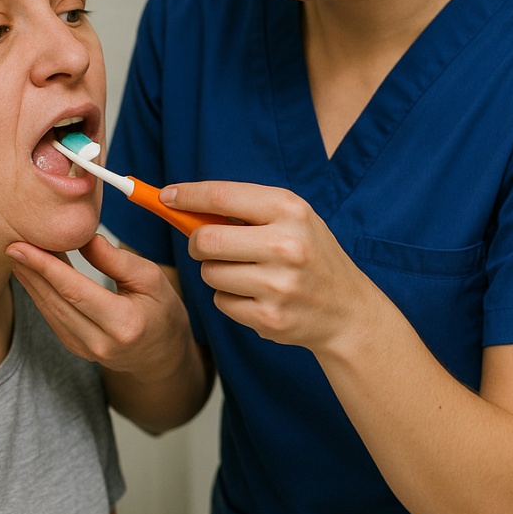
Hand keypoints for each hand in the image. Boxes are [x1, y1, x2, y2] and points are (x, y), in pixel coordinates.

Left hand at [7, 234, 192, 382]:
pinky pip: (53, 319)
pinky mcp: (76, 349)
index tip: (22, 246)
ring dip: (31, 282)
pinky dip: (41, 295)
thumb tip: (83, 238)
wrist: (163, 354)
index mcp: (124, 323)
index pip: (75, 290)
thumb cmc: (162, 310)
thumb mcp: (151, 278)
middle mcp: (101, 342)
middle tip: (11, 244)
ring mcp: (86, 351)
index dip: (45, 266)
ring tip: (18, 255)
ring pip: (50, 311)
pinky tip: (33, 275)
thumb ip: (116, 260)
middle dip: (31, 271)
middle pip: (56, 301)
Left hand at [162, 180, 371, 352]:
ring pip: (210, 273)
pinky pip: (221, 302)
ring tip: (247, 273)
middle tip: (207, 246)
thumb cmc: (311, 255)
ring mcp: (278, 284)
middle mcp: (286, 244)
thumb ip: (245, 210)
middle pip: (205, 240)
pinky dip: (229, 299)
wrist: (348, 312)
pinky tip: (257, 297)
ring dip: (217, 273)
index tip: (165, 196)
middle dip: (197, 243)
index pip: (223, 195)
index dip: (188, 195)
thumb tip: (181, 204)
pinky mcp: (269, 317)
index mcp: (290, 209)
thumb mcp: (291, 219)